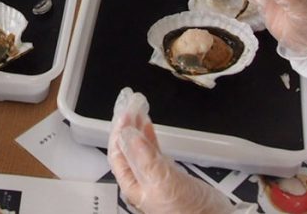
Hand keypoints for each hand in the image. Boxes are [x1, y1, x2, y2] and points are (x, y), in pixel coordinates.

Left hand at [109, 88, 233, 213]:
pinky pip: (152, 151)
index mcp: (133, 185)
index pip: (118, 152)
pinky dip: (149, 136)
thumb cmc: (189, 213)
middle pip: (126, 148)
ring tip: (137, 108)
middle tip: (129, 103)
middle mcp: (141, 182)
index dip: (119, 130)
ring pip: (139, 147)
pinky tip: (148, 126)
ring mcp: (154, 178)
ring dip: (136, 127)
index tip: (124, 111)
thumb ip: (144, 158)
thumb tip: (127, 134)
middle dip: (126, 125)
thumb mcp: (162, 182)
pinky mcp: (169, 176)